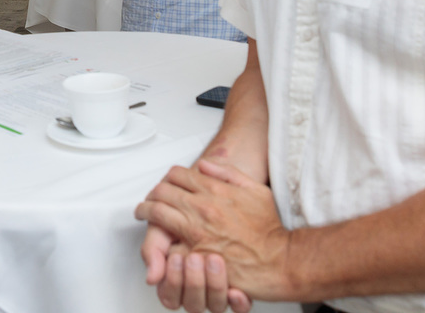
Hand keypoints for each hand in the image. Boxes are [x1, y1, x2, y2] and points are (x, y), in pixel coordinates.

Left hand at [140, 160, 291, 301]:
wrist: (280, 260)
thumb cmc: (270, 230)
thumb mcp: (255, 190)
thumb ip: (228, 173)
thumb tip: (206, 164)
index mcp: (215, 190)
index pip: (177, 175)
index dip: (168, 178)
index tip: (165, 184)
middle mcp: (203, 207)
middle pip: (162, 191)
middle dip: (153, 193)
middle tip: (149, 198)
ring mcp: (197, 230)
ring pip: (158, 213)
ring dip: (146, 211)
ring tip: (143, 213)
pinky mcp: (196, 253)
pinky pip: (168, 242)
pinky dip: (161, 239)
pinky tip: (159, 239)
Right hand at [140, 215, 249, 311]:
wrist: (213, 214)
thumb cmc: (183, 222)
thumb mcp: (161, 230)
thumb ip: (152, 251)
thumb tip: (151, 278)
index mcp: (175, 282)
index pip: (171, 298)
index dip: (172, 282)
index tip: (175, 258)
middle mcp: (196, 291)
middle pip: (193, 304)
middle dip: (193, 281)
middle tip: (194, 258)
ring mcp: (216, 293)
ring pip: (215, 306)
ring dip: (214, 285)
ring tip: (214, 260)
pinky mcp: (238, 291)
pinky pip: (239, 307)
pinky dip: (238, 302)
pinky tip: (236, 290)